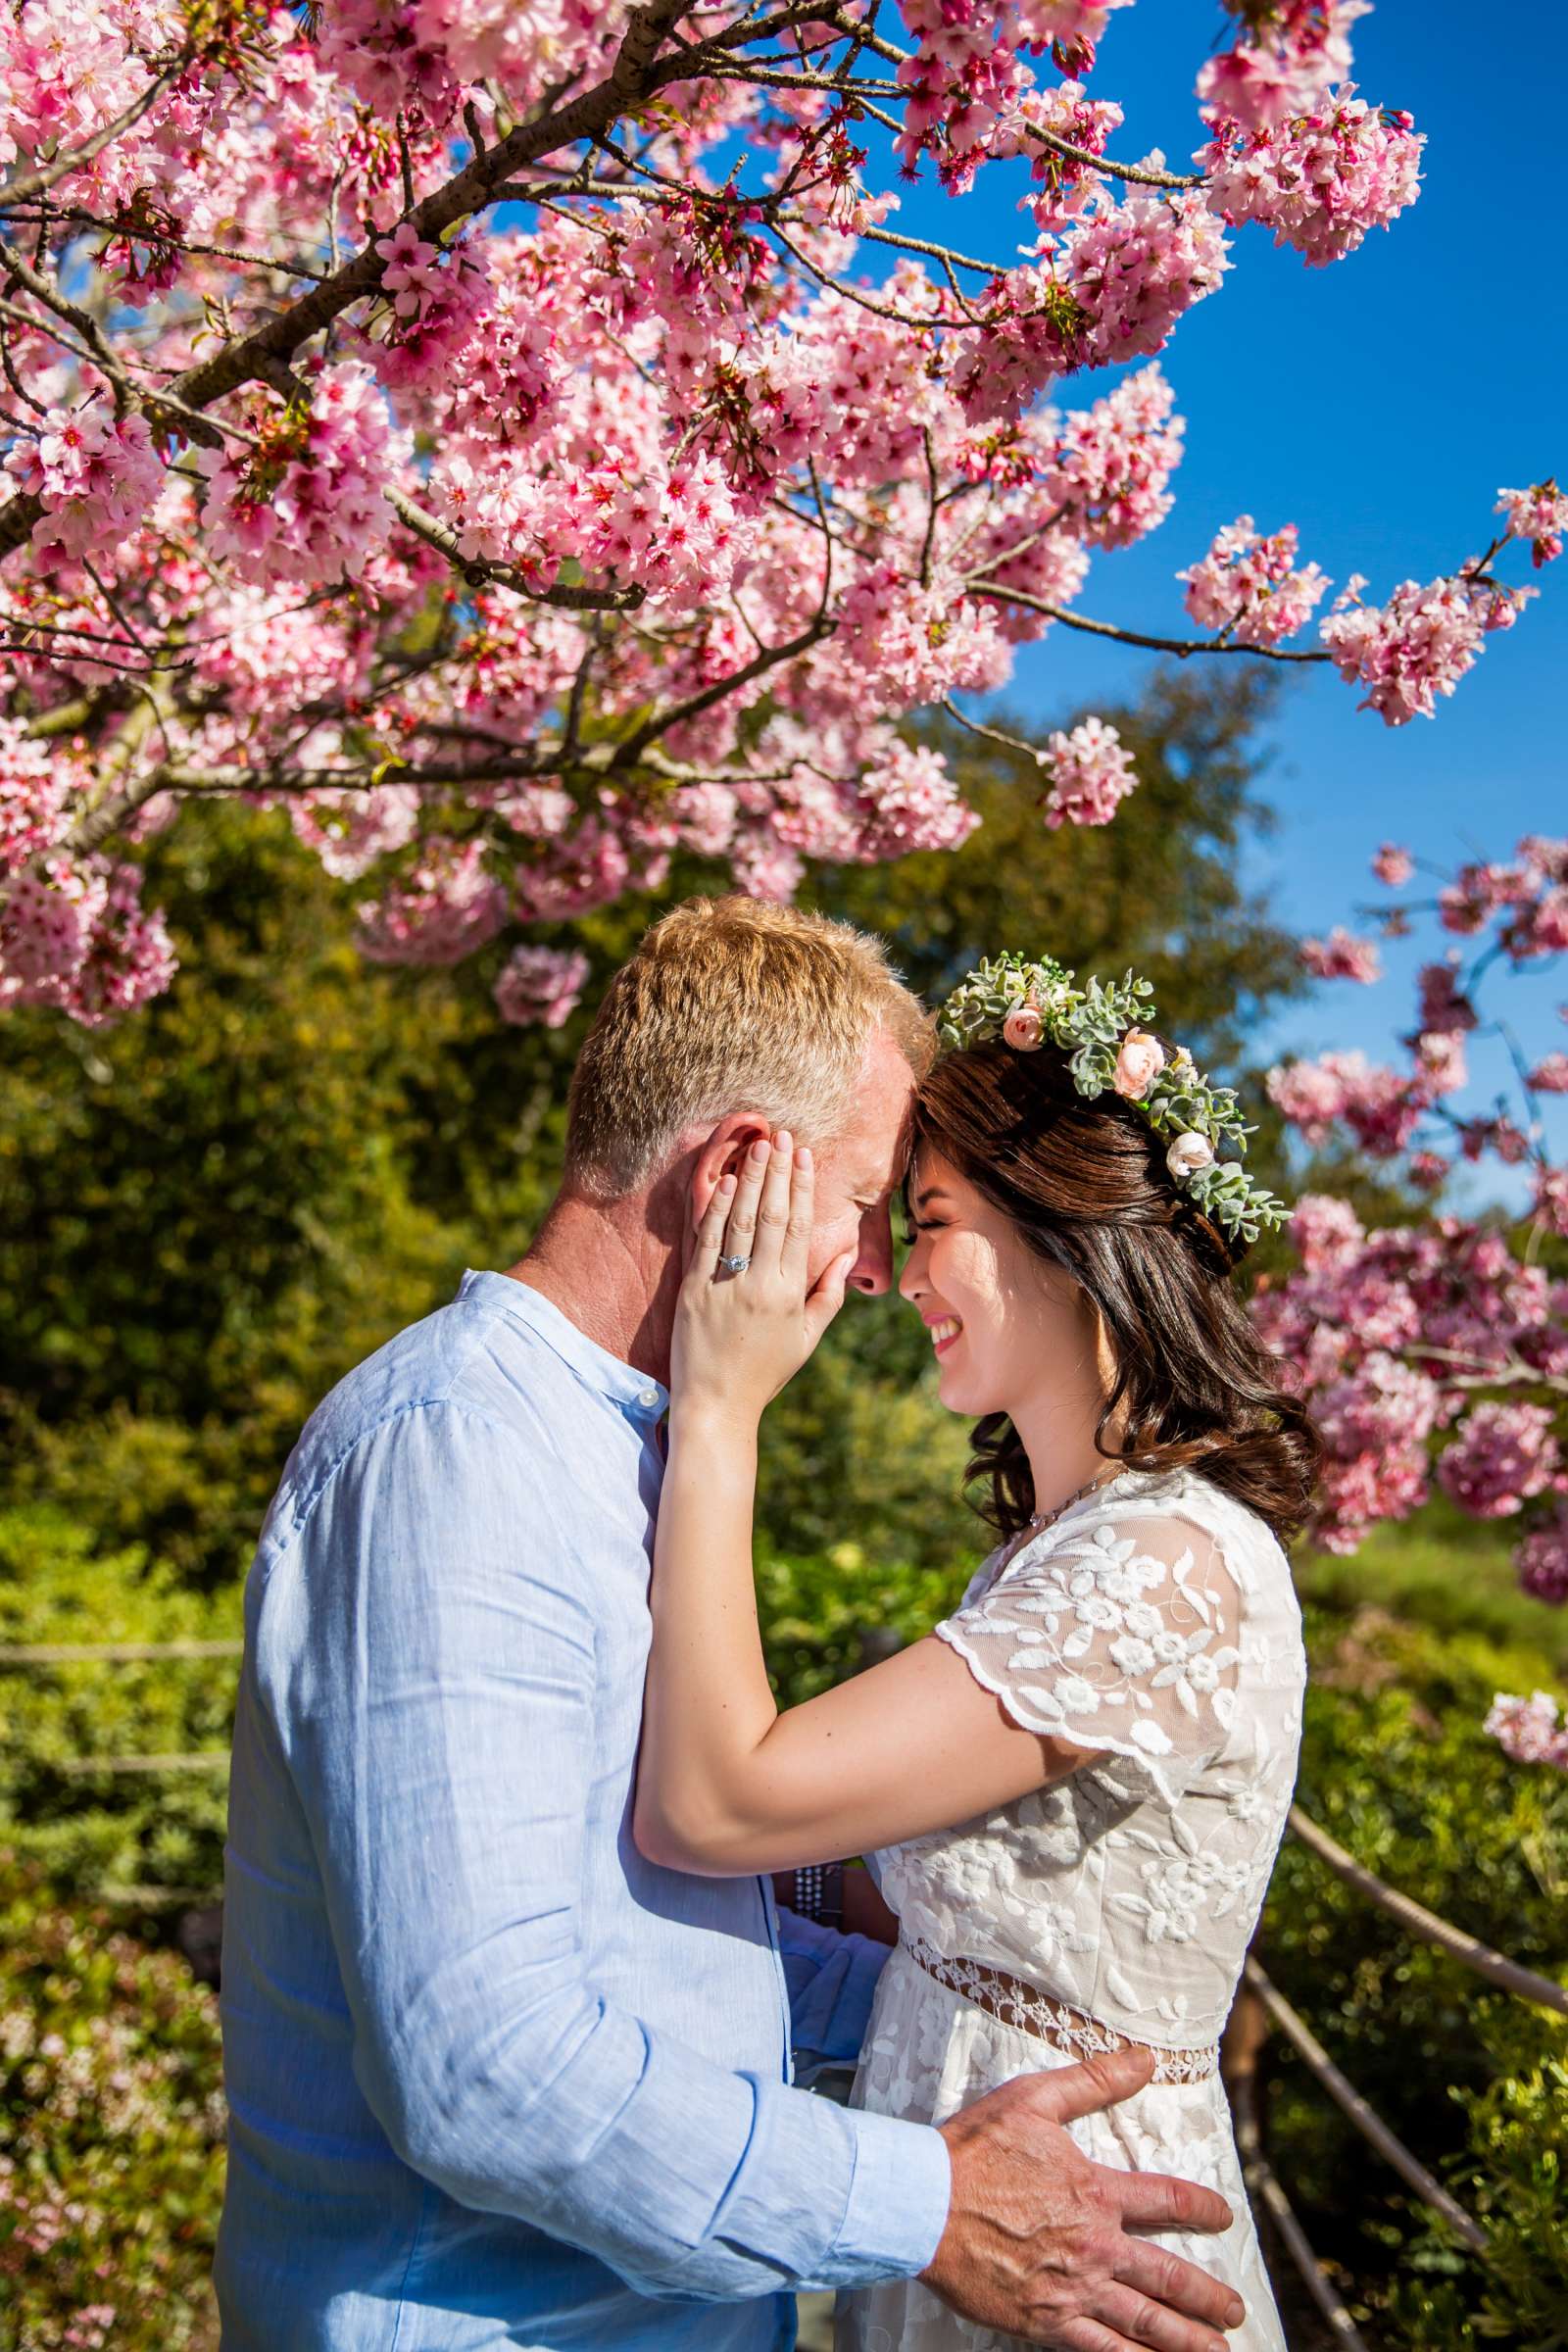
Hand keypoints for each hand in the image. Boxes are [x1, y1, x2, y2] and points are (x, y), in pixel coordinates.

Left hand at [672, 1132, 854, 1422]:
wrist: (717, 1406)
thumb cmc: (765, 1374)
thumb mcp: (807, 1338)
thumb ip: (828, 1294)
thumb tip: (845, 1256)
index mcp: (789, 1293)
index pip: (799, 1228)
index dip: (802, 1187)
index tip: (804, 1155)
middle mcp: (759, 1284)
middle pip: (771, 1216)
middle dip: (777, 1172)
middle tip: (781, 1136)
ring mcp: (723, 1286)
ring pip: (740, 1221)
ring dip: (751, 1179)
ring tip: (757, 1147)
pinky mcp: (692, 1291)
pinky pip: (706, 1242)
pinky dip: (717, 1210)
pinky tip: (726, 1181)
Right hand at [924, 2049, 1244, 2351]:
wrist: (923, 2204)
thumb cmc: (974, 2150)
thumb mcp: (1033, 2099)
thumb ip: (1093, 2080)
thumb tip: (1143, 2058)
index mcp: (1095, 2191)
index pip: (1168, 2200)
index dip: (1204, 2209)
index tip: (1225, 2217)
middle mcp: (1095, 2245)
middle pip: (1169, 2277)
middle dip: (1208, 2298)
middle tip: (1235, 2311)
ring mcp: (1073, 2289)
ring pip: (1145, 2321)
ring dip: (1187, 2340)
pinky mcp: (1045, 2322)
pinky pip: (1102, 2350)